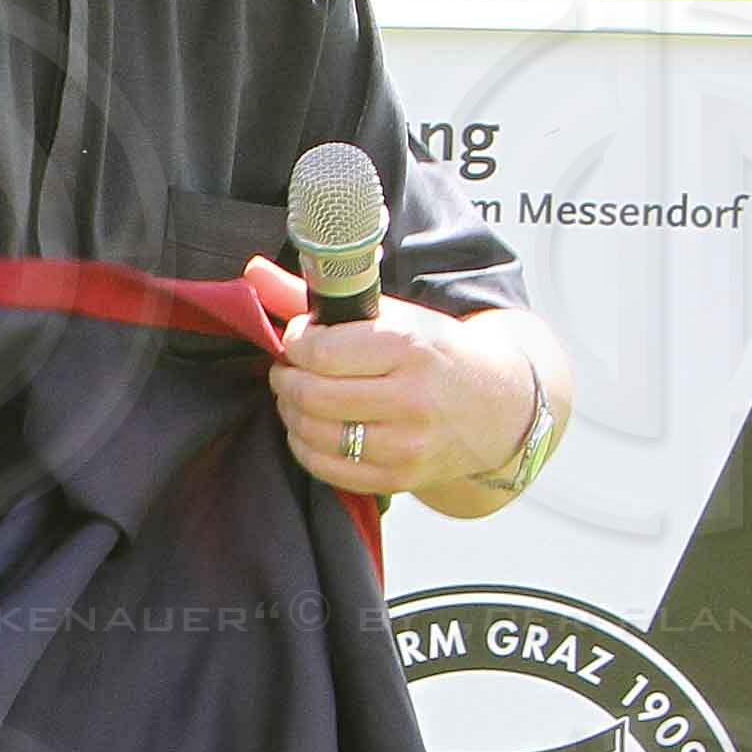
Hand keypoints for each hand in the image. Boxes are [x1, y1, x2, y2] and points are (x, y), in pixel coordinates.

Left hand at [245, 255, 506, 498]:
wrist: (499, 405)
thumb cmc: (438, 354)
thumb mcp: (391, 315)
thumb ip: (317, 296)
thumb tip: (251, 273)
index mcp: (408, 347)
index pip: (320, 351)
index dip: (295, 343)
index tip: (300, 339)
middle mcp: (410, 399)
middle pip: (311, 395)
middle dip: (286, 378)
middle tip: (289, 368)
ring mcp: (406, 444)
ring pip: (313, 434)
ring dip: (291, 412)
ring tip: (300, 395)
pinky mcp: (400, 478)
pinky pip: (327, 469)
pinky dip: (306, 447)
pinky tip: (313, 428)